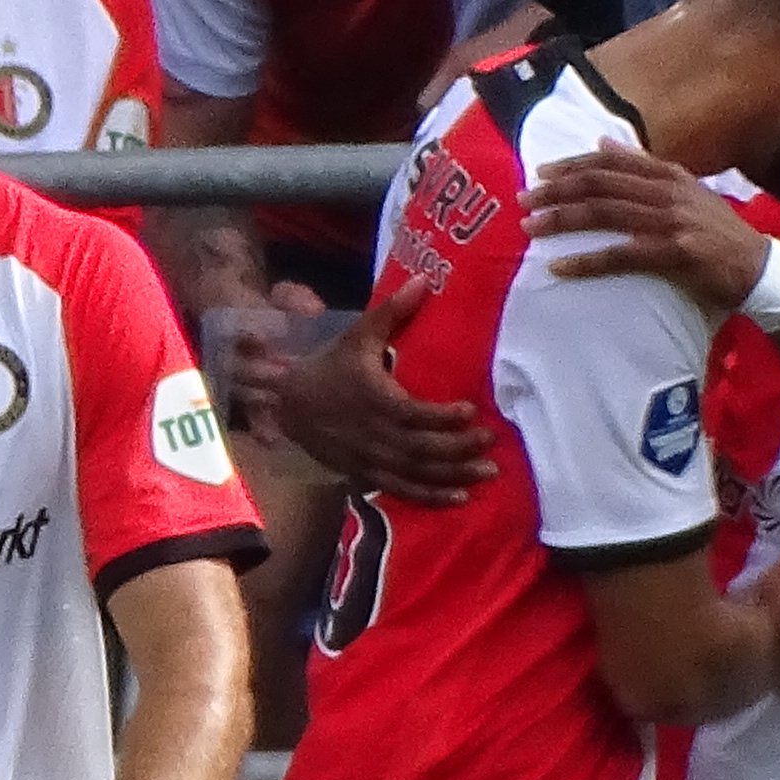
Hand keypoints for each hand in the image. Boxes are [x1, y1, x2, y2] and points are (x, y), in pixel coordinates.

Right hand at [261, 286, 495, 505]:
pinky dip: (429, 497)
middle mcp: (371, 434)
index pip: (411, 414)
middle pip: (419, 449)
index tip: (471, 410)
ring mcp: (367, 458)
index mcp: (371, 399)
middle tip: (490, 442)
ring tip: (486, 473)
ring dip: (451, 477)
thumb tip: (424, 280)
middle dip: (457, 449)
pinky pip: (400, 489)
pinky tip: (458, 499)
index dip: (442, 416)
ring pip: (414, 473)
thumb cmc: (331, 367)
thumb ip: (391, 311)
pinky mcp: (365, 474)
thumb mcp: (356, 336)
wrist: (288, 404)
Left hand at [530, 148, 775, 317]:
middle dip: (557, 191)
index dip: (573, 165)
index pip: (612, 161)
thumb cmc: (715, 231)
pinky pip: (619, 255)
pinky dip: (585, 262)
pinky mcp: (673, 253)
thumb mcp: (684, 190)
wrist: (757, 267)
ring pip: (604, 214)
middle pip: (601, 184)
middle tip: (524, 199)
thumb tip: (602, 142)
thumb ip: (643, 167)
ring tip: (529, 227)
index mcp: (669, 174)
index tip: (541, 172)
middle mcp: (668, 192)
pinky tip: (558, 266)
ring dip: (562, 220)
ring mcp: (671, 222)